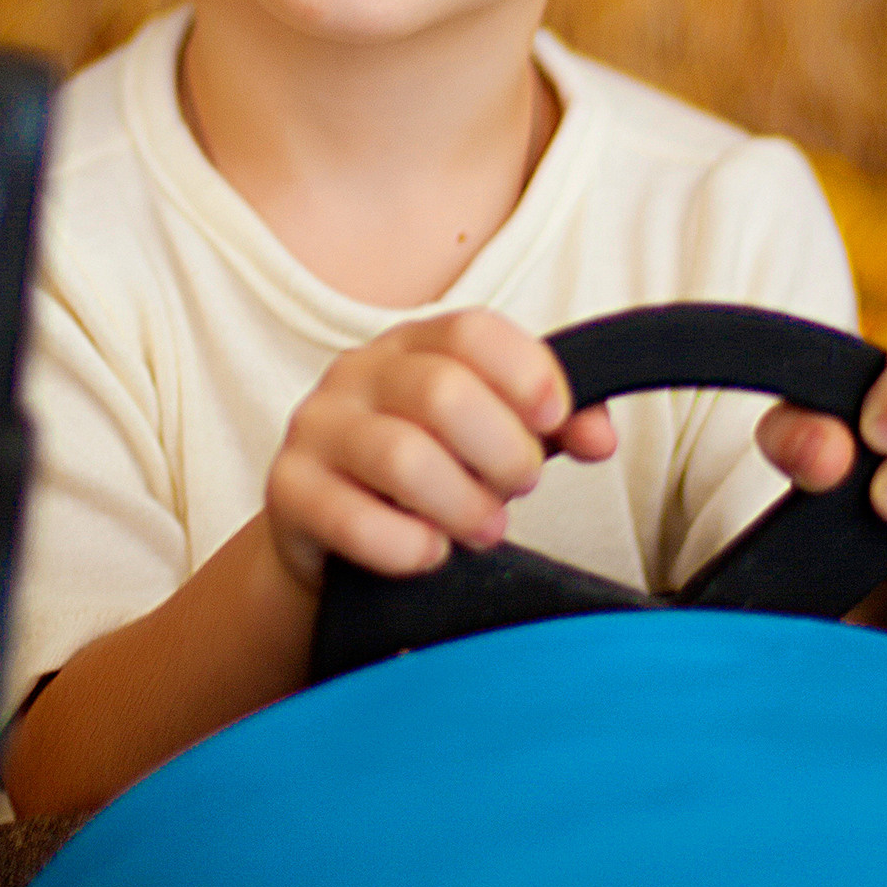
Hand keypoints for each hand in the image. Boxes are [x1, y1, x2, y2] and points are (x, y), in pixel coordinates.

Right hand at [265, 308, 617, 592]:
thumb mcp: (491, 439)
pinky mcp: (287, 489)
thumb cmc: (425, 477)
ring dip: (462, 506)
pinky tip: (428, 554)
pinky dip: (407, 546)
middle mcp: (358, 373)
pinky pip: (352, 518)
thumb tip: (599, 437)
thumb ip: (551, 428)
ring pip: (402, 457)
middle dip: (502, 453)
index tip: (555, 421)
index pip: (472, 331)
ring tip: (485, 531)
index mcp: (413, 344)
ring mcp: (315, 427)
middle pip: (443, 392)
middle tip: (518, 491)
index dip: (527, 374)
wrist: (328, 536)